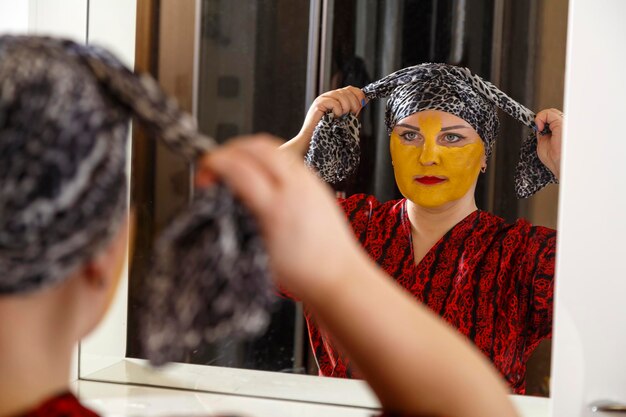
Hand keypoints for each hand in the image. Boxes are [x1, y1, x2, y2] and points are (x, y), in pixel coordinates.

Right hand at [197, 135, 364, 297]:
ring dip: (247, 149)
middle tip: (215, 166)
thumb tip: (217, 201)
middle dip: (228, 149)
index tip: (203, 175)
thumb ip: (236, 223)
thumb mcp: (257, 253)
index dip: (214, 165)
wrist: (338, 276)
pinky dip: (265, 156)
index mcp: (277, 209)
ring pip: (273, 146)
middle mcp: (296, 189)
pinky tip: (257, 173)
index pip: (239, 168)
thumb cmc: (301, 273)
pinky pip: (286, 156)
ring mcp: (309, 182)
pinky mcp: (316, 182)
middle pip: (256, 146)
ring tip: (233, 167)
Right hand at [296, 86, 366, 142]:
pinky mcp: (318, 104)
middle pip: (347, 91)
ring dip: (346, 107)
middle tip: (352, 114)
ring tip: (341, 117)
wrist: (314, 140)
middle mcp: (329, 96)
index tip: (363, 104)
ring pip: (341, 95)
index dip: (359, 94)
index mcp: (336, 98)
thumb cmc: (329, 131)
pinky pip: (334, 102)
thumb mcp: (346, 117)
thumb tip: (365, 99)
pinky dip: (337, 111)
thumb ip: (354, 108)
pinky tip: (334, 117)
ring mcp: (323, 99)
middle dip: (354, 103)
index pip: (350, 89)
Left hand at [535, 108, 562, 178]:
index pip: (552, 118)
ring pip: (551, 112)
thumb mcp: (543, 142)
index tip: (538, 128)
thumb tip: (539, 125)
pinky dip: (540, 118)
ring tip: (540, 129)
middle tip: (538, 129)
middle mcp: (566, 125)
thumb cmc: (555, 159)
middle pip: (552, 113)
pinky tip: (540, 127)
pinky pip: (549, 113)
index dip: (543, 121)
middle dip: (542, 120)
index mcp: (563, 130)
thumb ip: (542, 133)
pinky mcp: (562, 124)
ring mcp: (565, 123)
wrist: (560, 166)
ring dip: (541, 119)